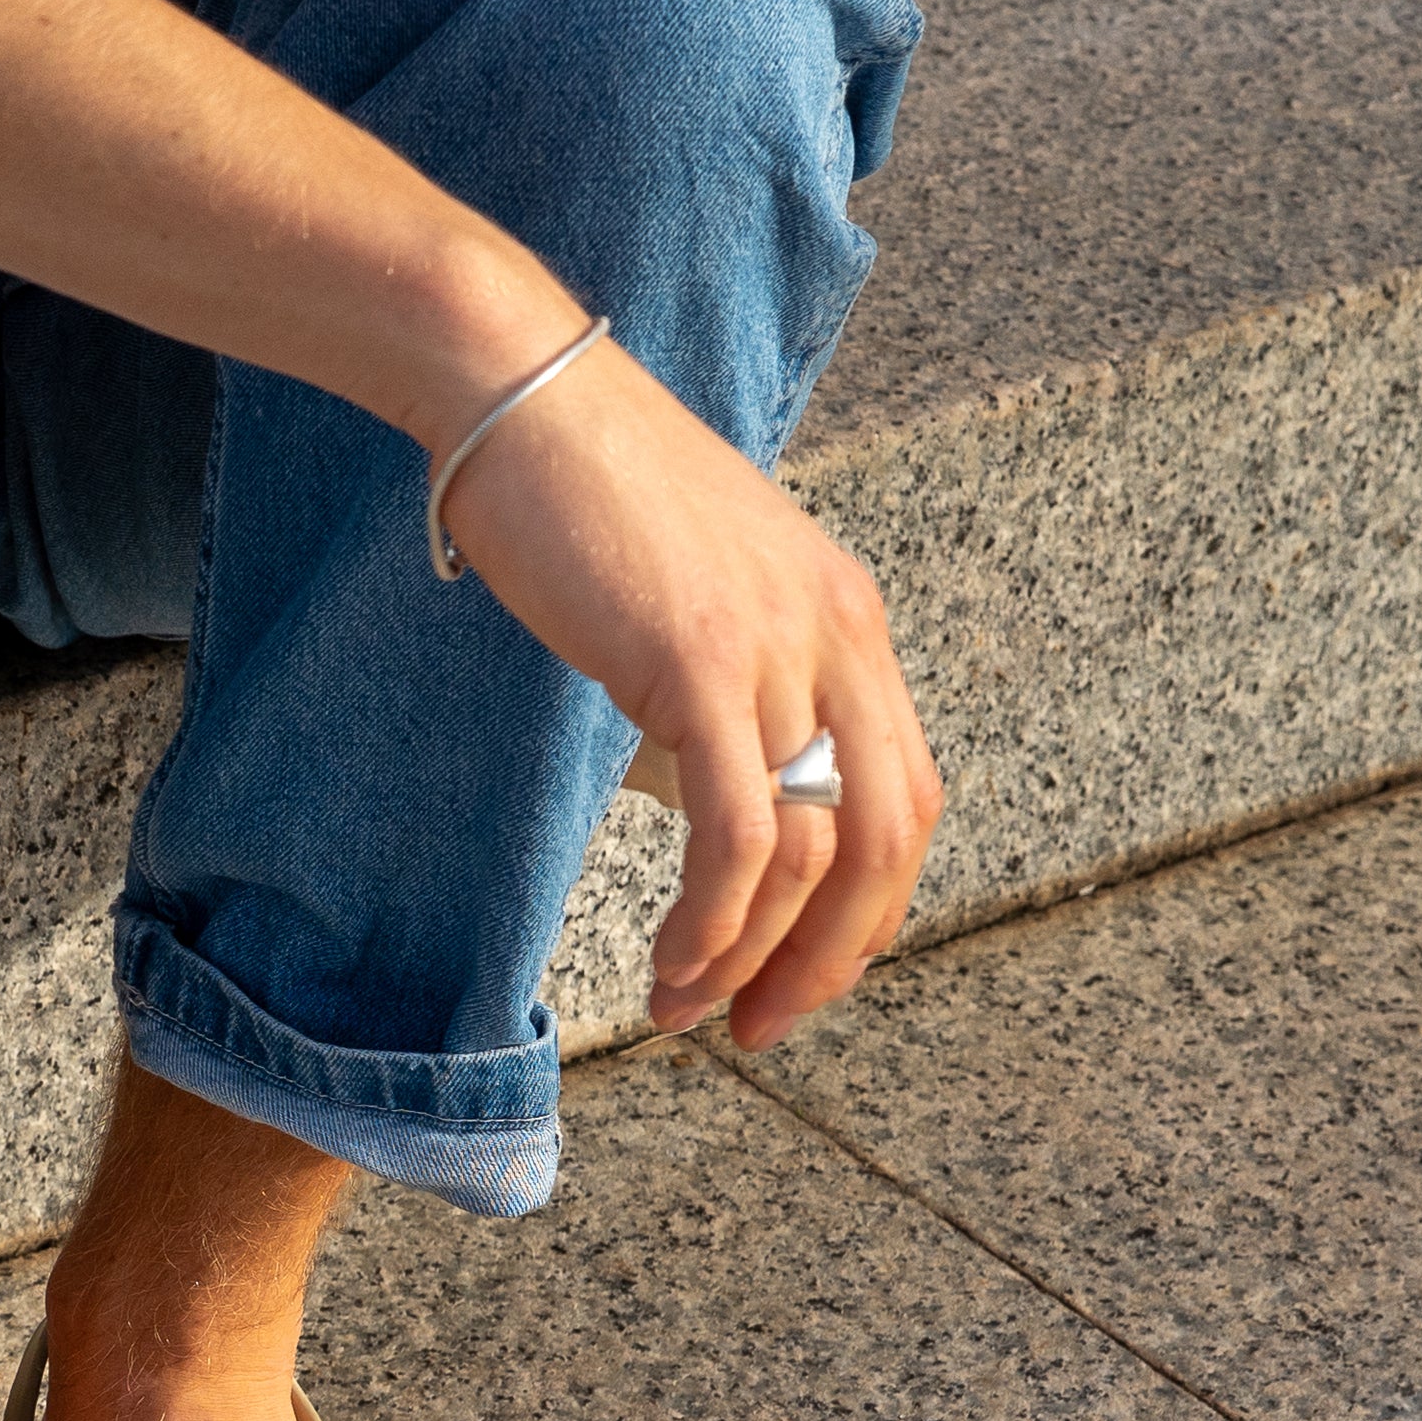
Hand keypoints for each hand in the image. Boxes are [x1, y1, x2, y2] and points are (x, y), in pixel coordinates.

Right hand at [428, 342, 938, 1049]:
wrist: (518, 393)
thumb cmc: (575, 487)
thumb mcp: (683, 595)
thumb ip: (720, 686)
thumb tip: (702, 799)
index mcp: (844, 616)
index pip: (903, 795)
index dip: (866, 907)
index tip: (794, 970)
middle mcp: (837, 632)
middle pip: (890, 838)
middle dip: (834, 957)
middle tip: (763, 1027)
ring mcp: (780, 646)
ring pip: (818, 851)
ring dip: (757, 957)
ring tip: (691, 1011)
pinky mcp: (704, 662)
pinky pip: (743, 833)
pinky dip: (715, 923)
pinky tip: (670, 964)